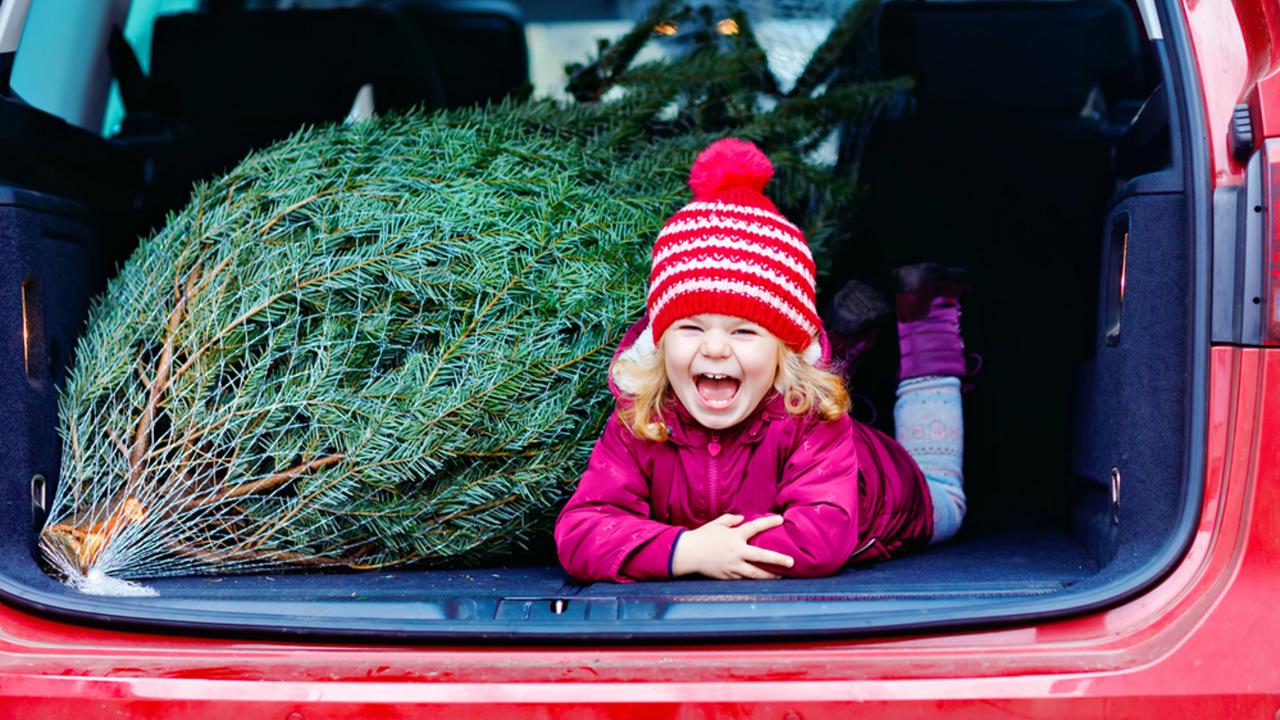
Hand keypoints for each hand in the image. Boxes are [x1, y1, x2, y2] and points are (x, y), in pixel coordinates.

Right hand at [671, 514, 795, 578]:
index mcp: (735, 536)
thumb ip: (730, 519)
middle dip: (778, 560)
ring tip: (780, 576)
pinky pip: (743, 578)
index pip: (755, 527)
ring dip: (769, 575)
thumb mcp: (716, 524)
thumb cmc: (702, 536)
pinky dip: (753, 580)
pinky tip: (762, 581)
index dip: (769, 523)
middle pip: (762, 557)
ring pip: (755, 573)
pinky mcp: (728, 576)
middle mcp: (736, 552)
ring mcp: (733, 566)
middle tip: (791, 562)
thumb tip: (742, 518)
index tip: (781, 520)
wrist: (687, 554)